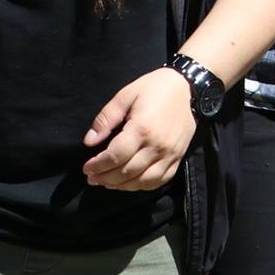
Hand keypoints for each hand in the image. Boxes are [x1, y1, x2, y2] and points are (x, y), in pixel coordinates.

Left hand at [82, 69, 197, 190]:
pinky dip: (142, 186)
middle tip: (92, 178)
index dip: (98, 165)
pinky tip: (130, 183)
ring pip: (142, 181)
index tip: (86, 168)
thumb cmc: (154, 88)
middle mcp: (157, 146)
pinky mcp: (178, 158)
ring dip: (122, 186)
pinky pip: (159, 180)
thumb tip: (90, 141)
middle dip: (105, 178)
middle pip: (127, 172)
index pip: (116, 156)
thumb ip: (106, 118)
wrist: (188, 88)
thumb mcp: (126, 95)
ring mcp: (170, 154)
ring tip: (107, 183)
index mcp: (142, 129)